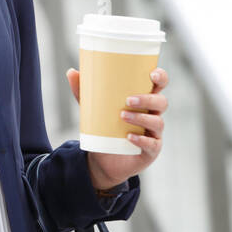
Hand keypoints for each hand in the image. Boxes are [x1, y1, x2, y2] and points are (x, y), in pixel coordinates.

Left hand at [66, 66, 167, 189]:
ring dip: (141, 118)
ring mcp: (154, 133)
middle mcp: (152, 115)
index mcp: (144, 100)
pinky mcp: (151, 150)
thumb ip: (83, 91)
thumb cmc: (104, 129)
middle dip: (148, 99)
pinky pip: (152, 144)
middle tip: (128, 100)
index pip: (159, 85)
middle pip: (161, 102)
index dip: (161, 77)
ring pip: (157, 122)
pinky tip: (129, 136)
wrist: (104, 160)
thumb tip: (71, 72)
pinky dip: (141, 139)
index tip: (152, 74)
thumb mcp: (93, 109)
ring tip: (122, 116)